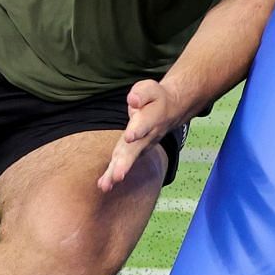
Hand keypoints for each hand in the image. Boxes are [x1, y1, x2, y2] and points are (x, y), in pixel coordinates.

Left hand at [98, 78, 179, 192]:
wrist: (170, 111)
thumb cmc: (156, 99)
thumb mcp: (150, 89)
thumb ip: (141, 94)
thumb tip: (132, 101)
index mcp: (151, 118)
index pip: (144, 124)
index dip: (137, 129)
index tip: (130, 136)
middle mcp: (147, 136)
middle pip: (135, 150)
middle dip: (125, 162)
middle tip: (118, 175)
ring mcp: (141, 147)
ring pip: (128, 160)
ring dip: (117, 172)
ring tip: (106, 185)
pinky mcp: (133, 153)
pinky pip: (123, 164)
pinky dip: (113, 176)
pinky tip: (103, 185)